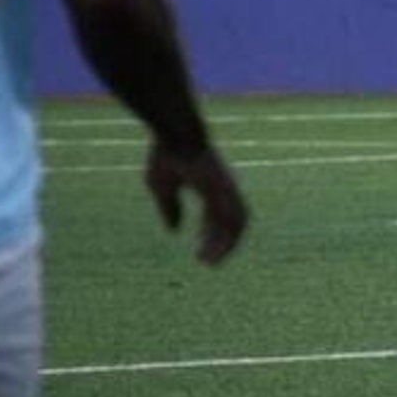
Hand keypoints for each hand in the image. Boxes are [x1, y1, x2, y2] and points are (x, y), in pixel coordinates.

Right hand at [145, 144, 249, 265]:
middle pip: (229, 223)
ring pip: (234, 224)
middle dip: (221, 244)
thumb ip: (170, 207)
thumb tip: (174, 231)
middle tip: (207, 263)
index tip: (200, 252)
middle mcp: (222, 189)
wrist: (176, 133)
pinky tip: (210, 250)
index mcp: (209, 186)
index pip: (215, 216)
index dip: (209, 234)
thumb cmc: (166, 153)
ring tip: (208, 263)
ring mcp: (226, 188)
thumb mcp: (161, 186)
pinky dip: (225, 237)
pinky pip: (231, 218)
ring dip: (224, 245)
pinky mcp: (224, 189)